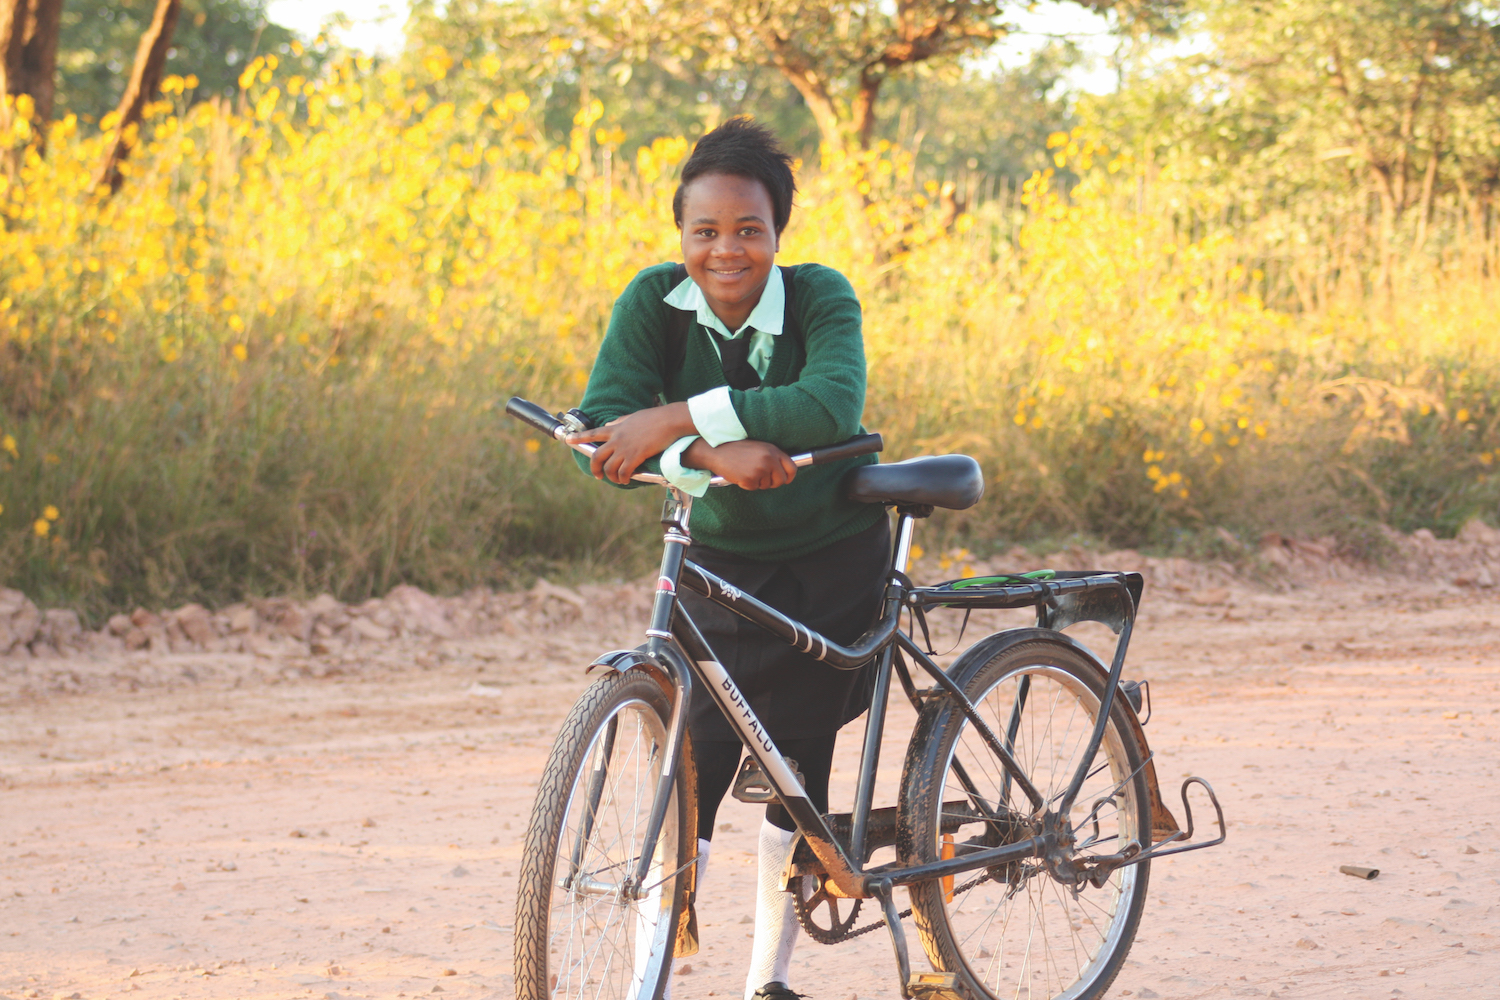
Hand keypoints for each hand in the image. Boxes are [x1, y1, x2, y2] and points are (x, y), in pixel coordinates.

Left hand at [567, 402, 695, 483]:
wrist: (670, 420)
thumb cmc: (656, 418)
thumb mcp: (633, 417)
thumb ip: (619, 422)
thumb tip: (608, 425)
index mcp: (616, 428)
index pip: (593, 433)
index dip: (579, 437)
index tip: (568, 440)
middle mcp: (617, 439)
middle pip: (597, 456)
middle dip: (595, 468)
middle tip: (597, 476)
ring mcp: (625, 448)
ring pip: (609, 468)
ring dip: (612, 477)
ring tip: (618, 480)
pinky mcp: (635, 456)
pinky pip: (624, 472)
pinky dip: (624, 479)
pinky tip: (627, 480)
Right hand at [685, 439, 796, 489]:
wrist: (717, 450)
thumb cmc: (737, 449)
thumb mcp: (759, 447)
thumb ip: (772, 457)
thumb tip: (783, 471)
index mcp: (773, 450)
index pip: (792, 468)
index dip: (789, 477)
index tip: (785, 479)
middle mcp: (769, 459)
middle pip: (780, 480)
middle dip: (772, 483)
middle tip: (761, 478)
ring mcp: (759, 470)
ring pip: (766, 486)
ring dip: (757, 482)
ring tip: (746, 470)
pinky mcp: (750, 479)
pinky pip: (754, 488)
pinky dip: (747, 484)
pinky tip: (740, 474)